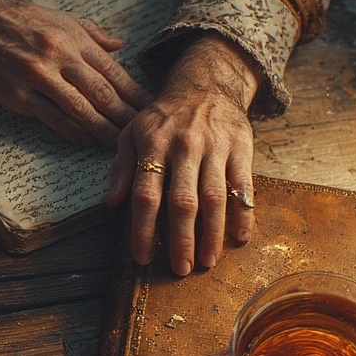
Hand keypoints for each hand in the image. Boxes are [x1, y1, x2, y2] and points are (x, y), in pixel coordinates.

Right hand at [0, 0, 150, 145]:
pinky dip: (73, 132)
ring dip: (104, 131)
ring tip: (121, 146)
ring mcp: (40, 78)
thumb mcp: (61, 18)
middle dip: (126, 118)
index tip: (152, 111)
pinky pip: (53, 120)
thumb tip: (122, 46)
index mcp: (75, 40)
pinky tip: (87, 141)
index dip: (136, 95)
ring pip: (81, 111)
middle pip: (103, 95)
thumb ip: (93, 35)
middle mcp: (61, 57)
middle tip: (144, 135)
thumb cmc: (21, 20)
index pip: (115, 73)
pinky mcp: (20, 97)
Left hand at [106, 32, 259, 275]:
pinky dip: (243, 213)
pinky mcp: (241, 148)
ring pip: (214, 197)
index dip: (143, 228)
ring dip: (211, 234)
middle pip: (182, 201)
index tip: (143, 256)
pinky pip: (243, 185)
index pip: (146, 195)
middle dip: (180, 239)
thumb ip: (121, 168)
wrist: (206, 85)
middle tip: (180, 269)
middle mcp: (184, 147)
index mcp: (154, 146)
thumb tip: (112, 204)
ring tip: (207, 261)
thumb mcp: (132, 133)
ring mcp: (215, 148)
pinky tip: (240, 237)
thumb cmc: (163, 118)